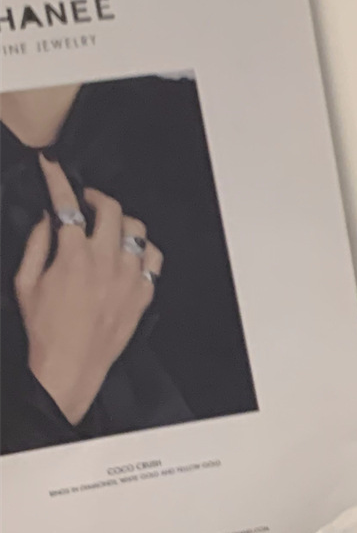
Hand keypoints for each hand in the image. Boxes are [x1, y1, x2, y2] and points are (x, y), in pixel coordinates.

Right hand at [13, 154, 164, 425]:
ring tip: (109, 226)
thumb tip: (47, 218)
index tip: (52, 167)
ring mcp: (129, 278)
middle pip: (111, 209)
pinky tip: (130, 253)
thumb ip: (36, 244)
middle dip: (96, 196)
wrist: (70, 366)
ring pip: (138, 230)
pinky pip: (154, 260)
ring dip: (122, 221)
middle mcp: (105, 263)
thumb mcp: (25, 282)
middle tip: (86, 201)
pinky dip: (143, 250)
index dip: (58, 179)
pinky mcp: (143, 295)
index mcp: (73, 256)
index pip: (67, 204)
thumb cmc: (46, 329)